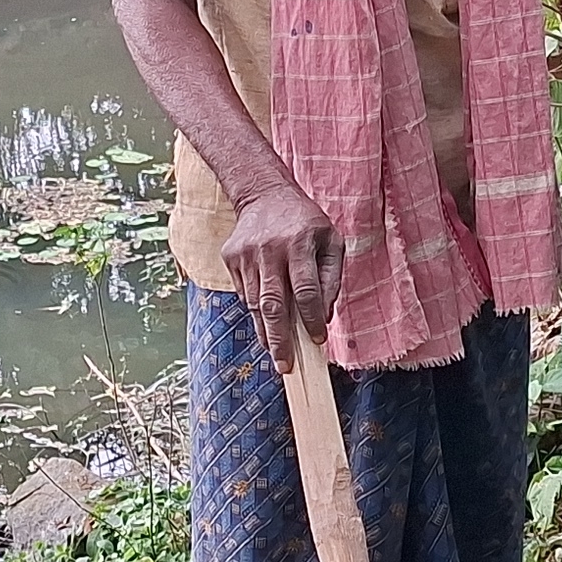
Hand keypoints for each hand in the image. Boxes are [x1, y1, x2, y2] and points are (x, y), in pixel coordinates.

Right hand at [224, 180, 342, 362]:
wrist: (264, 194)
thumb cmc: (305, 222)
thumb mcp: (330, 241)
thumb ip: (331, 278)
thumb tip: (325, 315)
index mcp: (300, 243)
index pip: (306, 290)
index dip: (312, 318)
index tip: (318, 340)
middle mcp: (270, 250)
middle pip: (273, 304)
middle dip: (279, 340)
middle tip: (285, 367)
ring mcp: (246, 255)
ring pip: (255, 304)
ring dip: (267, 331)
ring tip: (277, 352)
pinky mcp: (230, 258)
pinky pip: (245, 294)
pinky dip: (257, 310)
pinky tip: (267, 317)